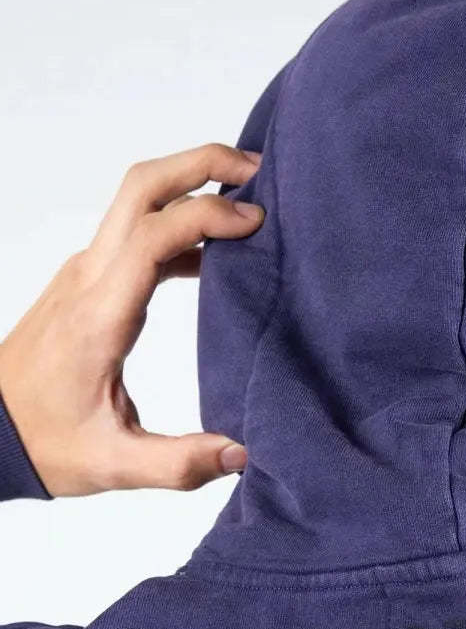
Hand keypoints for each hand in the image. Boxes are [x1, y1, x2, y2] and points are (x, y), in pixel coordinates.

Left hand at [0, 144, 264, 495]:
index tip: (256, 224)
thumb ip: (180, 462)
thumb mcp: (112, 465)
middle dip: (202, 163)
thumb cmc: (44, 442)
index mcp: (99, 314)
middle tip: (259, 171)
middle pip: (143, 186)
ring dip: (193, 183)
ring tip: (250, 201)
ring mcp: (89, 271)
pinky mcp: (93, 279)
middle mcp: (91, 277)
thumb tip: (242, 454)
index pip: (151, 234)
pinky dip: (182, 220)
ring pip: (139, 197)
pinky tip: (220, 250)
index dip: (207, 216)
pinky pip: (141, 228)